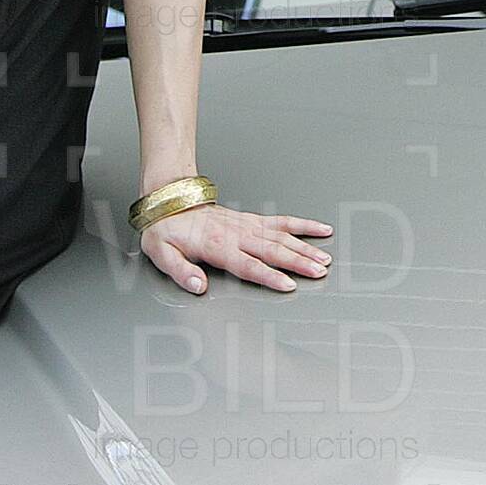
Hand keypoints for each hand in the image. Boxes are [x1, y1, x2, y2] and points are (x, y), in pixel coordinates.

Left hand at [140, 201, 332, 294]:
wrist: (170, 199)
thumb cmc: (166, 229)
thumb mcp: (160, 254)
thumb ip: (180, 272)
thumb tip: (198, 286)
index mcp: (217, 246)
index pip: (248, 265)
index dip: (269, 276)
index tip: (288, 285)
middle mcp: (237, 234)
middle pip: (273, 250)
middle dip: (298, 262)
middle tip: (319, 272)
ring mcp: (248, 225)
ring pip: (283, 236)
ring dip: (305, 248)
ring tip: (325, 259)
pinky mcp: (253, 220)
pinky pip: (283, 221)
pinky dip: (303, 225)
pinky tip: (320, 230)